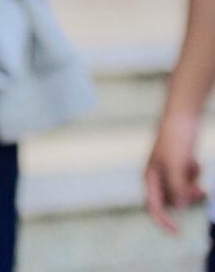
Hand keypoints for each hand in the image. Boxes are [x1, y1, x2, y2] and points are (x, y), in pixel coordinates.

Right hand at [146, 110, 205, 232]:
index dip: (163, 221)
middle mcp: (157, 176)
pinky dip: (194, 173)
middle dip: (187, 196)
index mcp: (150, 177)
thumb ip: (178, 188)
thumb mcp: (177, 166)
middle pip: (173, 200)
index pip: (154, 206)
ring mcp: (168, 171)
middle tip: (201, 189)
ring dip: (192, 184)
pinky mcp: (178, 166)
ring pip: (182, 190)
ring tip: (196, 166)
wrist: (181, 118)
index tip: (177, 232)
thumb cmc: (175, 141)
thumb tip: (180, 208)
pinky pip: (188, 179)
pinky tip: (194, 159)